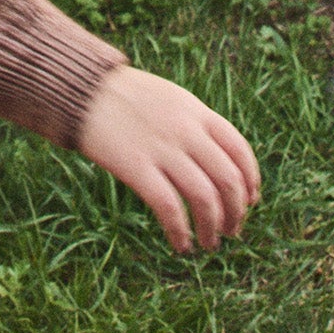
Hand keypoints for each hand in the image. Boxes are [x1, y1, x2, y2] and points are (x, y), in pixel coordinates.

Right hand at [76, 65, 259, 252]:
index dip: (250, 180)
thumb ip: (194, 125)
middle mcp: (185, 130)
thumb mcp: (169, 99)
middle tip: (232, 231)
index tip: (250, 201)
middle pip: (228, 179)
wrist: (82, 88)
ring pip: (205, 198)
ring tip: (210, 244)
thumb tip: (216, 164)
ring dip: (213, 228)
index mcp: (196, 111)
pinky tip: (180, 244)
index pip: (239, 150)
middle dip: (236, 212)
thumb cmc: (124, 96)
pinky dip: (180, 231)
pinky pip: (169, 208)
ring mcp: (162, 148)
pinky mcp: (137, 167)